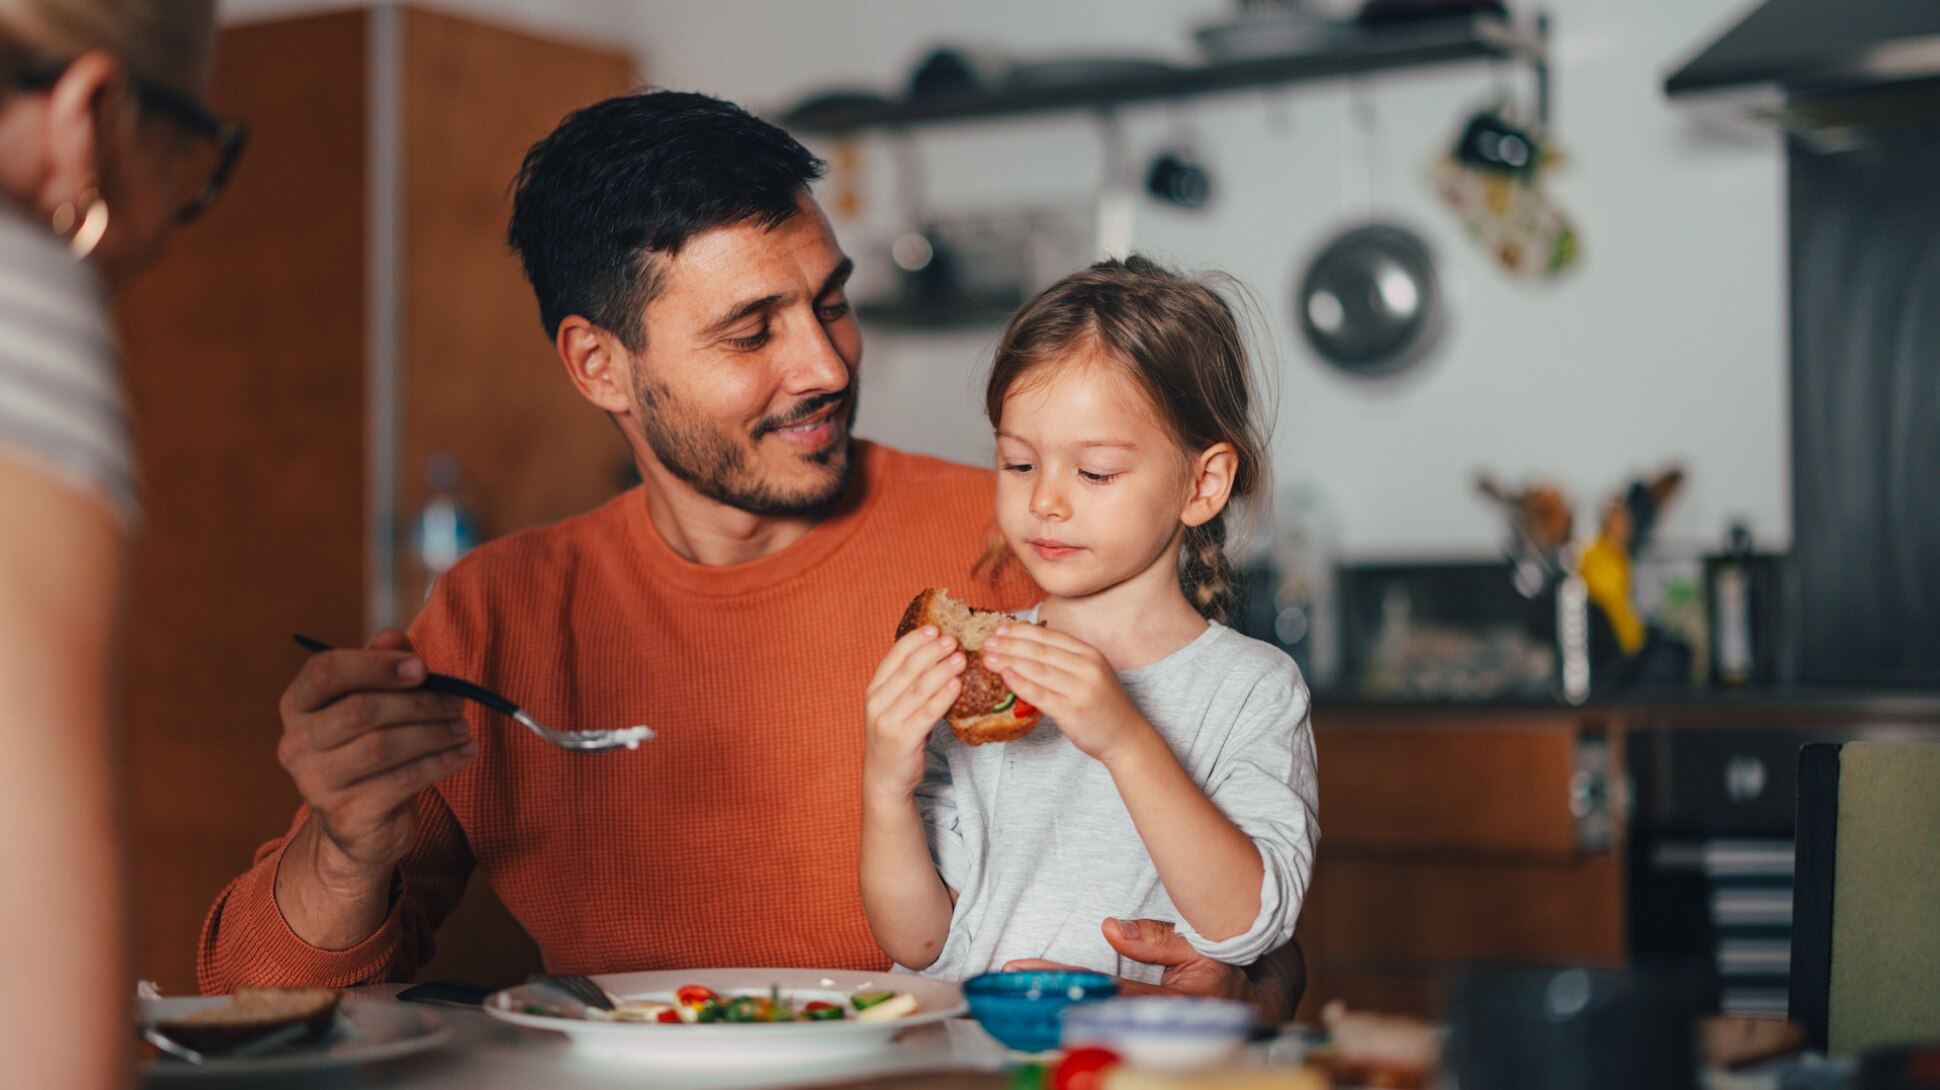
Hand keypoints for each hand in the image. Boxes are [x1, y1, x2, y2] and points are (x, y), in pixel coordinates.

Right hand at [277, 629, 475, 882]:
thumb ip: (382, 666)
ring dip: (434, 733)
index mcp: (298, 705)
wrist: (362, 822)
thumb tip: (393, 636)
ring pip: (383, 747)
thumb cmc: (370, 746)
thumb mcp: (375, 701)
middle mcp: (295, 743)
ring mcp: (315, 783)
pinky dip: (442, 762)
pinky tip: (466, 752)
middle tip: (457, 702)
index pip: (325, 672)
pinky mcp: (346, 815)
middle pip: (361, 710)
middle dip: (419, 703)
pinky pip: (402, 780)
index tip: (422, 669)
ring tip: (463, 727)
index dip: (376, 666)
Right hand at [862, 626, 963, 802]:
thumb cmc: (896, 737)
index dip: (915, 640)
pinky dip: (943, 697)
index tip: (935, 629)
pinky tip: (957, 685)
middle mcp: (877, 703)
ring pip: (919, 688)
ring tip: (961, 658)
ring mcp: (888, 721)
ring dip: (942, 670)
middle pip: (908, 669)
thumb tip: (939, 655)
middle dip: (933, 651)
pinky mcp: (903, 739)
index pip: (894, 656)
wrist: (884, 778)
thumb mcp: (894, 707)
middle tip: (954, 640)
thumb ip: (909, 685)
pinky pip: (927, 713)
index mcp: (874, 690)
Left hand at [981, 624, 1149, 763]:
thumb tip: (1025, 644)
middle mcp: (1087, 668)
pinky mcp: (1072, 711)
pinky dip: (1020, 683)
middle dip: (1010, 644)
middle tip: (987, 642)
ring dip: (1009, 661)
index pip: (1050, 636)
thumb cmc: (1102, 704)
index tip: (1000, 629)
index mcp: (1090, 654)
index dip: (1022, 631)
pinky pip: (1040, 694)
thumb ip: (1064, 659)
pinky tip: (1005, 676)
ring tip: (988, 658)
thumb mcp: (1090, 672)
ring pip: (1037, 670)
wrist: (1126, 736)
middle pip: (1040, 651)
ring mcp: (1080, 689)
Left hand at [1004, 918, 1296, 1022]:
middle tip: (1006, 979)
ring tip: (1019, 987)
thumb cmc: (1231, 968)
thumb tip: (1109, 928)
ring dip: (1058, 1002)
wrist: (1259, 1004)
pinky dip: (1077, 1010)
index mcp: (1176, 1004)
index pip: (1106, 990)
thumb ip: (1158, 938)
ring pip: (1096, 1019)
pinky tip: (1050, 999)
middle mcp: (1159, 1025)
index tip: (1023, 965)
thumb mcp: (1204, 944)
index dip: (1064, 976)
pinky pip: (1105, 1020)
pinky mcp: (1145, 1029)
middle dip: (1050, 994)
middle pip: (1092, 1011)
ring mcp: (1152, 1033)